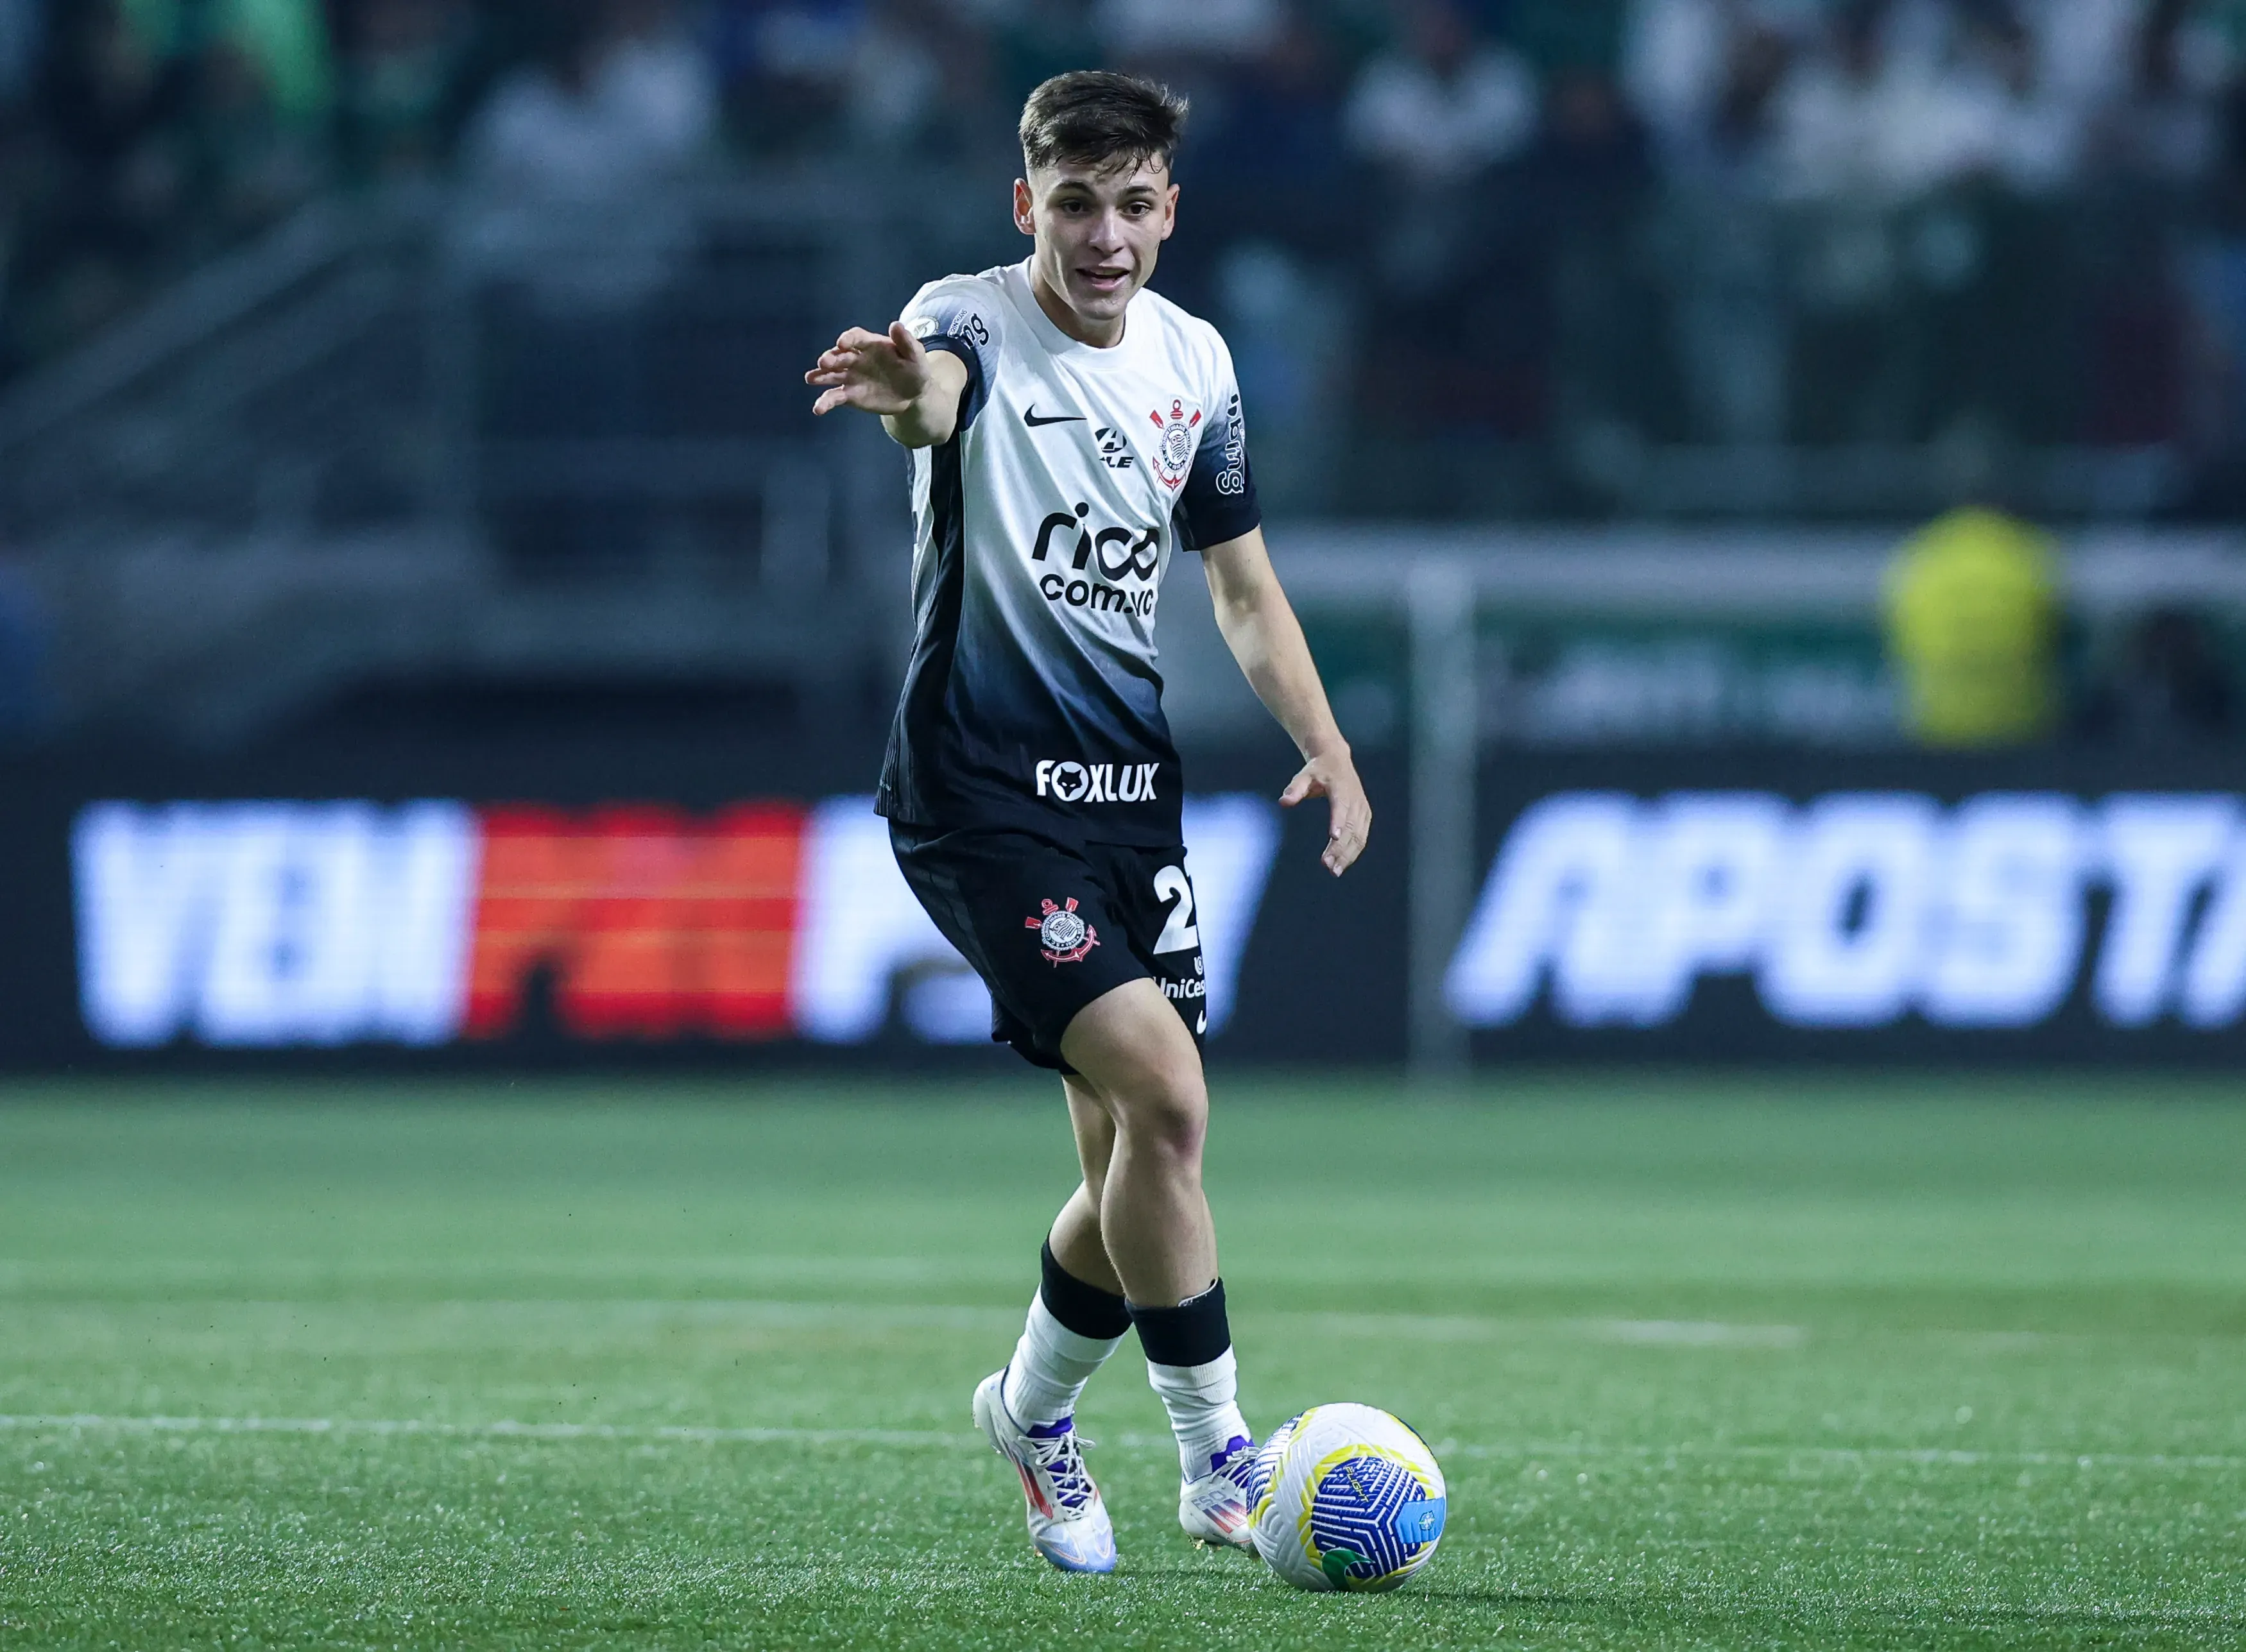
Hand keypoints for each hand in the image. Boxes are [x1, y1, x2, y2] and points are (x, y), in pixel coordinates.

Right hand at [805, 322, 932, 417]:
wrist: (913, 395)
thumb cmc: (915, 369)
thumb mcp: (916, 355)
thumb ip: (906, 341)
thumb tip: (896, 325)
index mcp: (871, 345)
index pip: (856, 337)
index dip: (848, 339)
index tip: (842, 343)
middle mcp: (856, 359)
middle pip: (840, 355)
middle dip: (831, 357)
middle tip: (824, 362)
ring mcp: (851, 377)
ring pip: (832, 375)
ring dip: (821, 375)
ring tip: (811, 379)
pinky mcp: (850, 395)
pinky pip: (835, 397)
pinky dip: (825, 402)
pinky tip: (818, 409)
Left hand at [1280, 749, 1370, 876]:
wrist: (1337, 760)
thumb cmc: (1317, 769)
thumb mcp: (1304, 775)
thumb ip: (1294, 788)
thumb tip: (1283, 802)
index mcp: (1341, 788)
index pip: (1341, 806)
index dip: (1338, 821)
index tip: (1333, 837)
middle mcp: (1356, 800)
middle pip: (1350, 827)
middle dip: (1340, 848)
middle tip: (1327, 865)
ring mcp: (1362, 809)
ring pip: (1358, 835)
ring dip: (1348, 855)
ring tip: (1334, 871)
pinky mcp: (1365, 816)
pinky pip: (1361, 837)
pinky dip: (1354, 852)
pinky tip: (1342, 864)